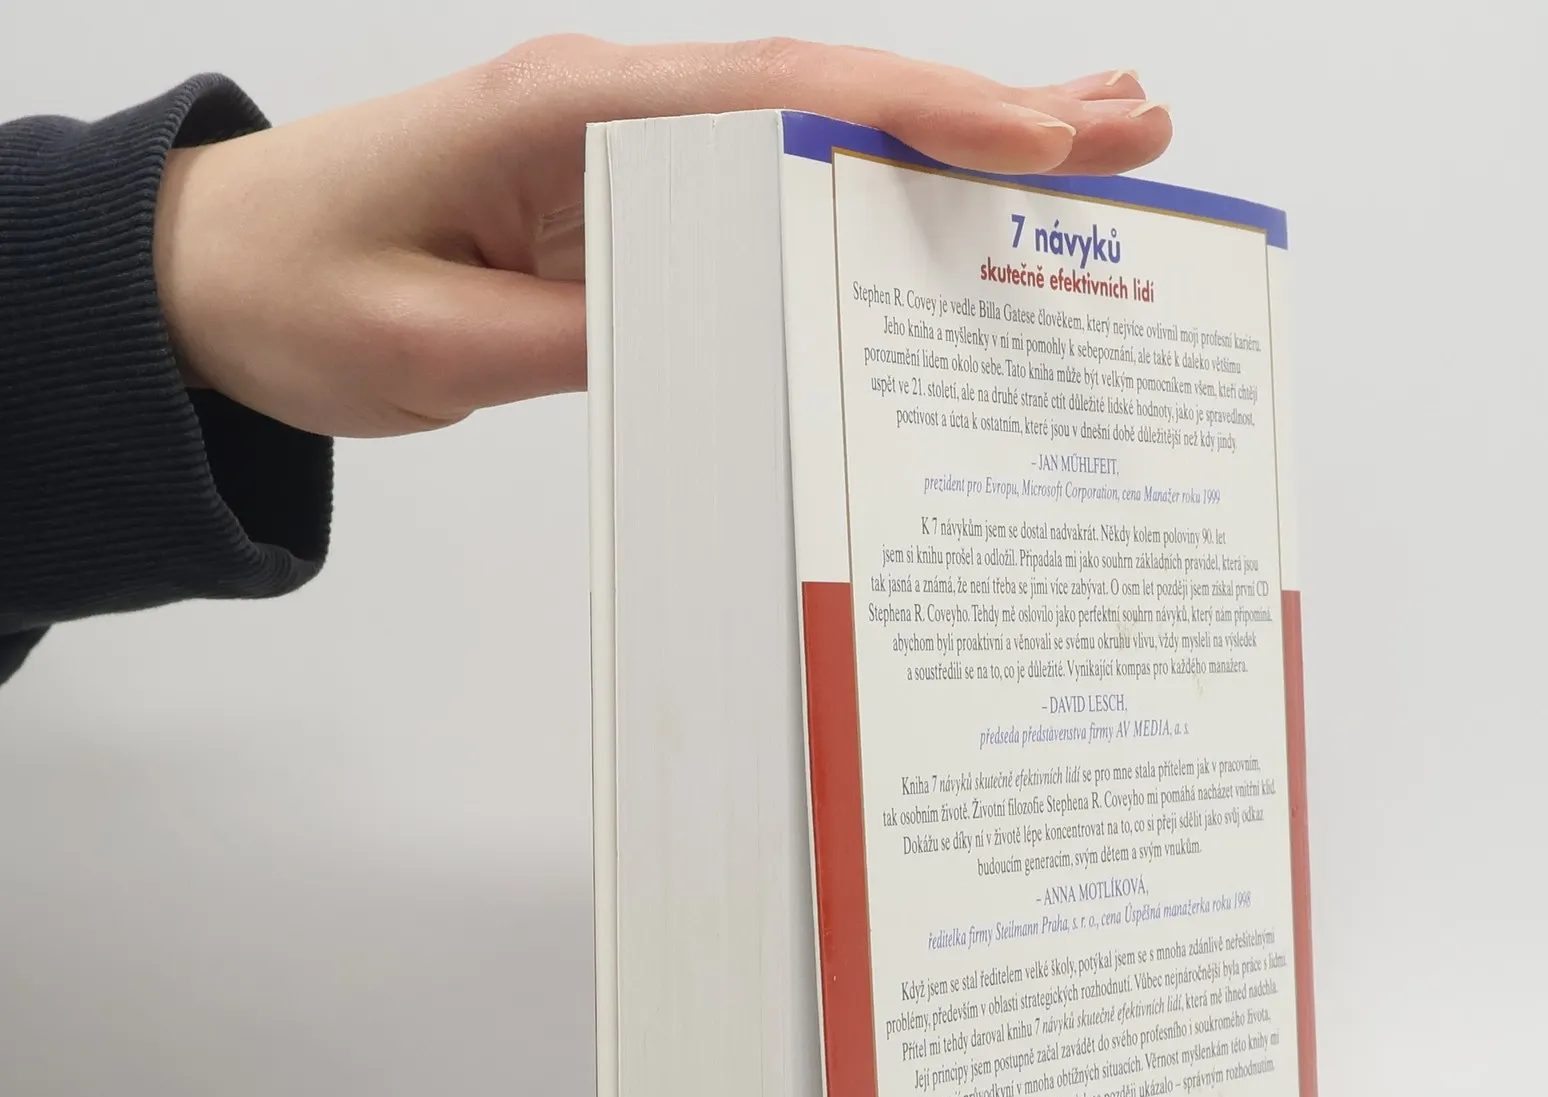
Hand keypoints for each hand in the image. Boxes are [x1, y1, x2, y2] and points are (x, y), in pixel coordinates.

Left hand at [152, 38, 1171, 437]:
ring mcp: (633, 150)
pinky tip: (944, 210)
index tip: (1042, 138)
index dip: (923, 116)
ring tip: (1090, 146)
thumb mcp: (433, 346)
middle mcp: (619, 107)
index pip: (781, 99)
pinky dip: (873, 194)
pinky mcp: (634, 203)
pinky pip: (774, 195)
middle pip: (835, 94)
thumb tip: (740, 344)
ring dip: (956, 142)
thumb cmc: (296, 292)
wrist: (210, 280)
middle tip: (1133, 126)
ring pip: (821, 134)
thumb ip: (588, 339)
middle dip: (991, 111)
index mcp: (571, 111)